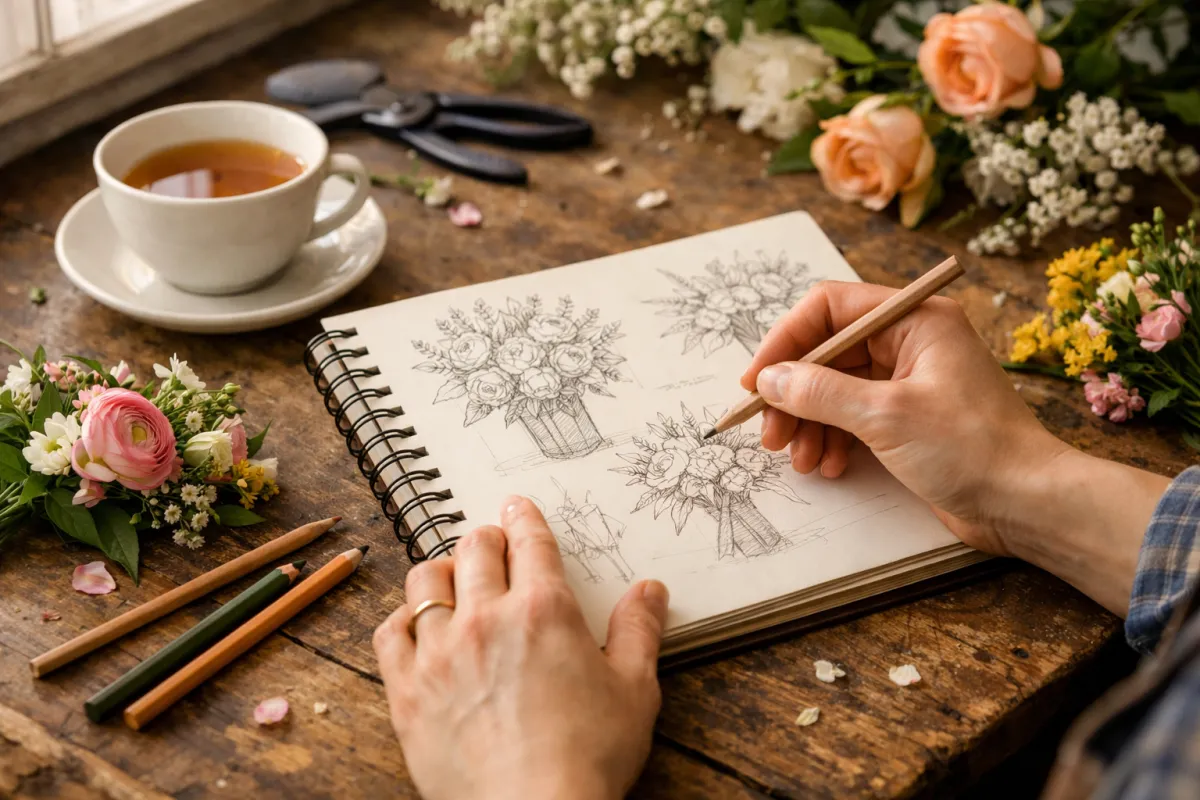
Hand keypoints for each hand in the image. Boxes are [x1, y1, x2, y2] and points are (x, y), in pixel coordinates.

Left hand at [373, 496, 668, 799]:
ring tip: (453, 580)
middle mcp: (486, 618)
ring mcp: (440, 652)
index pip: (531, 541)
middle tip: (491, 544)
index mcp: (545, 610)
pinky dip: (402, 620)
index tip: (517, 506)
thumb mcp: (634, 690)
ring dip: (443, 571)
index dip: (524, 516)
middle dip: (485, 538)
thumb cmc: (587, 757)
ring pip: (426, 582)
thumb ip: (638, 632)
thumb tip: (650, 591)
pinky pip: (390, 633)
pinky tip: (415, 625)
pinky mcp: (408, 690)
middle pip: (475, 549)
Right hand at [741, 281, 1168, 613]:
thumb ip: (820, 392)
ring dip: (808, 421)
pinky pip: (851, 416)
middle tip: (770, 431)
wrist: (1027, 503)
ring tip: (798, 458)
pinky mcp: (906, 418)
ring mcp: (907, 380)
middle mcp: (910, 342)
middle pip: (827, 351)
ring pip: (834, 388)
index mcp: (914, 319)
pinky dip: (831, 438)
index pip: (829, 308)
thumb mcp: (885, 416)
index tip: (758, 381)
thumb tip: (771, 379)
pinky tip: (826, 465)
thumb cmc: (973, 449)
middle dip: (793, 392)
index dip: (786, 341)